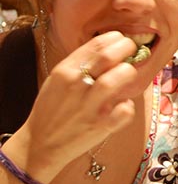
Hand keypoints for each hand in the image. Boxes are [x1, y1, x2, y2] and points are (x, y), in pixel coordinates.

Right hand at [6, 31, 139, 182]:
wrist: (39, 145)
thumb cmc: (52, 109)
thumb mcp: (58, 80)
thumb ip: (81, 64)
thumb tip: (110, 48)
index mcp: (65, 71)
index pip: (97, 44)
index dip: (116, 38)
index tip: (122, 41)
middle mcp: (76, 85)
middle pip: (109, 56)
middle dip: (128, 48)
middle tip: (133, 51)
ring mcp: (89, 106)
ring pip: (119, 78)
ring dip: (129, 73)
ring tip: (127, 75)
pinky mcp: (101, 126)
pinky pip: (126, 109)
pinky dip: (129, 106)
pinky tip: (122, 105)